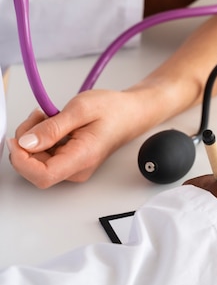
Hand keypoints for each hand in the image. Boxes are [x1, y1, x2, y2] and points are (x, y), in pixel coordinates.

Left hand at [6, 88, 145, 187]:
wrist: (131, 113)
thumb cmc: (113, 110)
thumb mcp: (80, 109)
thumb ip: (53, 127)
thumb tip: (27, 142)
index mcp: (81, 158)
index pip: (42, 176)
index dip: (22, 160)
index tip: (17, 140)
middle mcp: (76, 169)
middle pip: (35, 168)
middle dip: (28, 141)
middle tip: (39, 116)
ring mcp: (73, 167)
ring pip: (37, 161)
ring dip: (34, 137)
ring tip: (48, 115)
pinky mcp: (69, 161)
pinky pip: (45, 156)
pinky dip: (41, 138)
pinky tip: (52, 122)